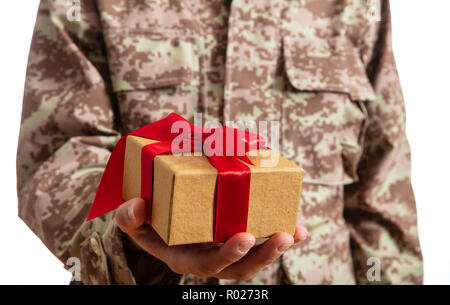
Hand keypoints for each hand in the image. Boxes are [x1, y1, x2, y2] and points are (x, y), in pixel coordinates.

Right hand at [115, 198, 307, 280]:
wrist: (158, 221)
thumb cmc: (148, 221)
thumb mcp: (133, 221)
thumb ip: (129, 217)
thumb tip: (137, 205)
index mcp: (185, 257)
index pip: (209, 264)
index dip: (228, 255)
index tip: (245, 237)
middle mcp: (208, 258)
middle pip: (240, 267)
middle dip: (264, 255)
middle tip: (284, 236)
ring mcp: (224, 249)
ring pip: (254, 258)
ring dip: (277, 248)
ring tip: (297, 232)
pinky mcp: (235, 235)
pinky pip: (260, 241)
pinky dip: (280, 235)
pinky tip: (298, 227)